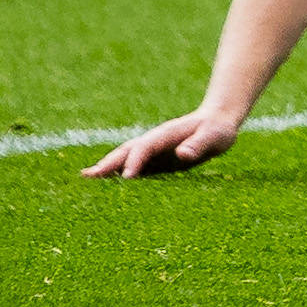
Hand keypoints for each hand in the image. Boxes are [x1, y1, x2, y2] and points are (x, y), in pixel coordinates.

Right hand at [83, 107, 240, 177]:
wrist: (218, 121)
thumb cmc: (218, 130)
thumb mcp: (214, 137)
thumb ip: (199, 144)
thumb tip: (182, 154)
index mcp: (166, 134)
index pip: (146, 148)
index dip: (135, 162)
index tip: (126, 178)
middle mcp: (154, 141)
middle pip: (127, 151)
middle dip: (109, 163)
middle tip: (88, 176)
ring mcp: (152, 150)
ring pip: (125, 158)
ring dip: (108, 168)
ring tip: (87, 179)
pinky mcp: (154, 160)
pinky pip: (133, 167)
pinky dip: (117, 174)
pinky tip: (105, 185)